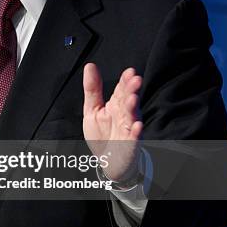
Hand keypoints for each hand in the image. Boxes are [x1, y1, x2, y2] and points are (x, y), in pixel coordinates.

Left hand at [83, 63, 142, 182]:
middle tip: (136, 79)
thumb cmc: (102, 134)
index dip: (126, 81)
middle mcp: (125, 115)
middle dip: (132, 90)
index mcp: (116, 105)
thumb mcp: (92, 109)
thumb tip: (90, 66)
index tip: (130, 71)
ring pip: (132, 116)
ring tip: (133, 98)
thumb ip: (93, 89)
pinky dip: (136, 132)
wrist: (107, 160)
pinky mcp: (129, 144)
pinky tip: (137, 125)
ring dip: (134, 107)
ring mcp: (128, 129)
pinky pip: (133, 138)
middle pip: (129, 100)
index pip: (122, 89)